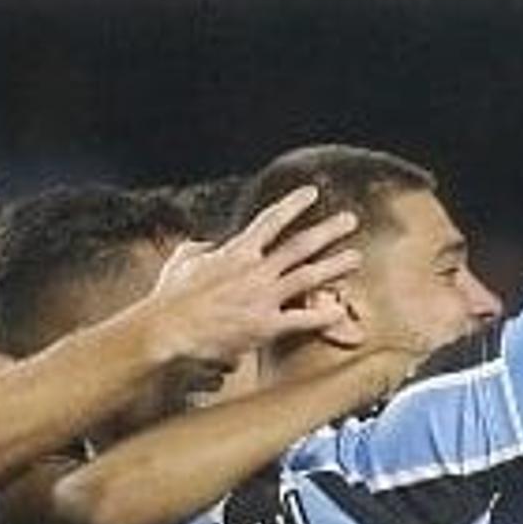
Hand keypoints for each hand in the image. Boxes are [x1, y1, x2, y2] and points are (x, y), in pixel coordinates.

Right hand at [140, 187, 363, 368]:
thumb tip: (208, 245)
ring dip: (335, 265)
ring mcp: (262, 297)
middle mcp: (254, 270)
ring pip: (308, 276)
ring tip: (355, 258)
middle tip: (350, 220)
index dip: (293, 204)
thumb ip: (199, 248)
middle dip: (328, 230)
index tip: (312, 193)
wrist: (166, 330)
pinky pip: (302, 320)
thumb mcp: (181, 262)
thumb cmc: (169, 300)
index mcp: (235, 251)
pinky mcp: (264, 327)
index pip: (270, 220)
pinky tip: (342, 312)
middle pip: (300, 244)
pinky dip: (324, 316)